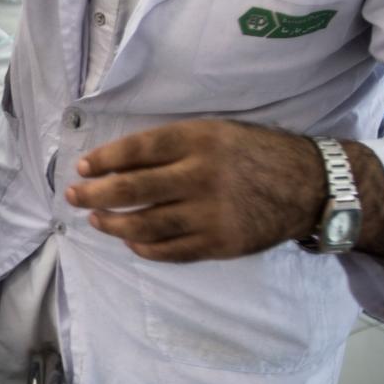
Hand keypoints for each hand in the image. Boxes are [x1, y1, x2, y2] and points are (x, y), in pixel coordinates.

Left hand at [66, 120, 328, 261]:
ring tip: (96, 221)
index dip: (104, 160)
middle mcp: (202, 175)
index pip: (138, 150)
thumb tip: (118, 163)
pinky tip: (131, 242)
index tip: (82, 168)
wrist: (309, 186)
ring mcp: (211, 213)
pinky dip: (144, 248)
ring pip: (145, 225)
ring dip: (113, 225)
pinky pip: (170, 251)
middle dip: (95, 195)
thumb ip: (174, 145)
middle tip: (73, 197)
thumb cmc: (256, 154)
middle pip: (132, 190)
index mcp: (200, 139)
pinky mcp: (220, 243)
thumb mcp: (218, 132)